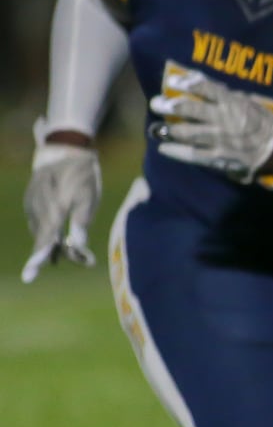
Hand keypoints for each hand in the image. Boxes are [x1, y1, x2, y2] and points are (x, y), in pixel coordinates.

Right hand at [21, 122, 99, 283]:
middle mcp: (38, 207)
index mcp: (55, 207)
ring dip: (49, 241)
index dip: (38, 259)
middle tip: (67, 262)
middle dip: (49, 253)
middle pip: (41, 238)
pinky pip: (37, 221)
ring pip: (39, 230)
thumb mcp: (89, 197)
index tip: (29, 277)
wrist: (65, 150)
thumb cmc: (83, 174)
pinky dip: (46, 230)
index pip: (45, 239)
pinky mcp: (30, 200)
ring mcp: (31, 203)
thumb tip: (78, 247)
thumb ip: (81, 222)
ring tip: (62, 251)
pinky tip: (54, 235)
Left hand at [149, 68, 272, 183]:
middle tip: (156, 103)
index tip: (171, 82)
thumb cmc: (261, 121)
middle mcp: (225, 119)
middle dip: (170, 106)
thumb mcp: (247, 101)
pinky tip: (164, 147)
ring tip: (155, 128)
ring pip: (189, 133)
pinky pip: (193, 155)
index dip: (186, 84)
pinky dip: (176, 151)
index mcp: (233, 103)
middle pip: (192, 110)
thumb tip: (196, 81)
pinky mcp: (219, 158)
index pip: (206, 89)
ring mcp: (221, 139)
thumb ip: (224, 94)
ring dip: (169, 129)